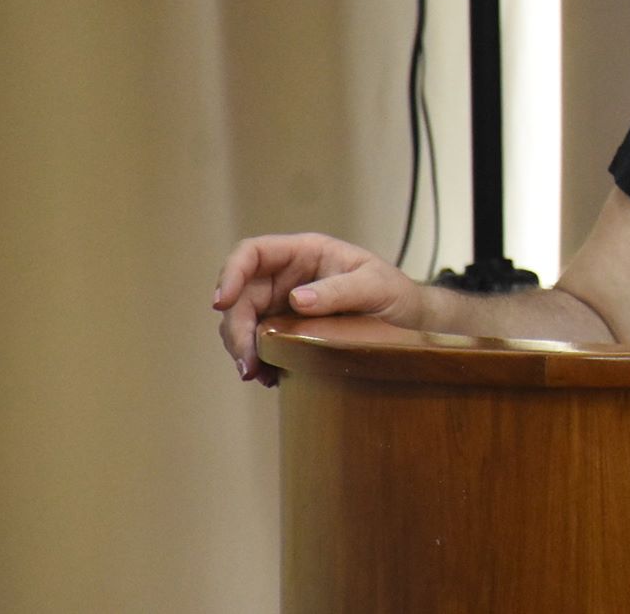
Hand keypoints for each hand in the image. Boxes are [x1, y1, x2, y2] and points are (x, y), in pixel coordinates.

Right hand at [212, 233, 423, 386]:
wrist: (408, 322)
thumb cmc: (394, 293)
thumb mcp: (376, 286)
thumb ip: (340, 290)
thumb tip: (297, 300)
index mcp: (305, 252)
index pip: (252, 253)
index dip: (230, 273)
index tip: (221, 303)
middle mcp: (287, 276)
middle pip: (240, 296)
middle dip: (236, 329)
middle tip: (247, 363)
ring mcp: (283, 304)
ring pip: (243, 323)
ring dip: (243, 349)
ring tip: (257, 374)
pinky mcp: (286, 330)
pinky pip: (259, 343)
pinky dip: (258, 360)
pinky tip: (270, 377)